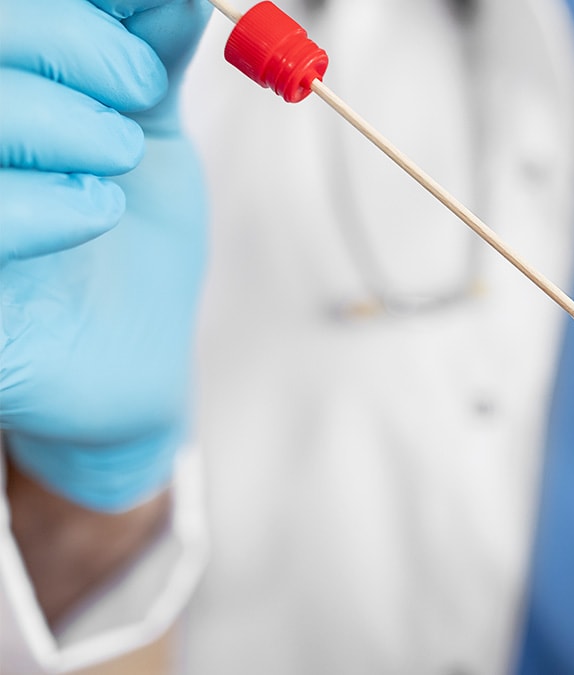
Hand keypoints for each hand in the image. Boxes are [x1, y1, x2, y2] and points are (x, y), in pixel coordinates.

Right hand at [0, 0, 210, 510]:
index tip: (148, 12)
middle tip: (138, 88)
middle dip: (72, 44)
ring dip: (71, 125)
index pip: (11, 12)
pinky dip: (54, 202)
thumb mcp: (148, 130)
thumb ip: (145, 53)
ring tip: (116, 162)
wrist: (130, 363)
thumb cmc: (125, 249)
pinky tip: (95, 214)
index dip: (74, 15)